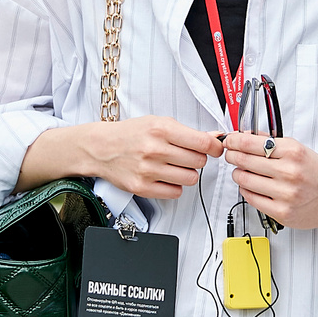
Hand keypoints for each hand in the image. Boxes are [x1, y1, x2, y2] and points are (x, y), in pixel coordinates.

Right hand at [33, 116, 217, 199]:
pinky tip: (166, 177)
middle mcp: (155, 150)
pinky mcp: (142, 187)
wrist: (101, 147)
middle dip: (198, 159)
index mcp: (161, 129)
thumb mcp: (159, 123)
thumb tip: (215, 138)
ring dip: (187, 173)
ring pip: (190, 179)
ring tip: (175, 166)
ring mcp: (148, 170)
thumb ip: (187, 132)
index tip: (216, 149)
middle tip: (187, 155)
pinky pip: (175, 193)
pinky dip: (175, 186)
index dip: (215, 147)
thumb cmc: (131, 133)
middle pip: (198, 161)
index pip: (202, 143)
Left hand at [219, 131, 317, 231]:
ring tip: (241, 170)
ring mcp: (285, 194)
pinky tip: (250, 185)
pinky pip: (250, 198)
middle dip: (232, 155)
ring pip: (244, 179)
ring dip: (237, 173)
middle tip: (231, 154)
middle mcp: (289, 172)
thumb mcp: (299, 149)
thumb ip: (272, 142)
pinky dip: (245, 189)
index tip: (229, 140)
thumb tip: (245, 136)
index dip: (233, 140)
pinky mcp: (281, 212)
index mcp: (293, 152)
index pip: (250, 143)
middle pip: (244, 160)